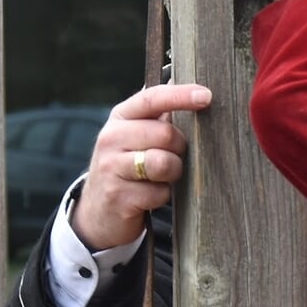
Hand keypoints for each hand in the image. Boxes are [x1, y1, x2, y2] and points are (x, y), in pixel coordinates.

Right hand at [72, 83, 212, 249]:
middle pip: (166, 134)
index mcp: (121, 116)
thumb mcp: (138, 136)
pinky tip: (150, 195)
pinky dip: (163, 196)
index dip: (181, 96)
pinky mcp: (118, 197)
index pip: (152, 98)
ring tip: (163, 176)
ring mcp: (111, 168)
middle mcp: (111, 138)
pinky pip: (159, 192)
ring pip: (164, 163)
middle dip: (181, 147)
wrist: (99, 210)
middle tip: (174, 156)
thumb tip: (199, 95)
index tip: (206, 96)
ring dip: (174, 172)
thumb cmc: (130, 165)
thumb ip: (162, 117)